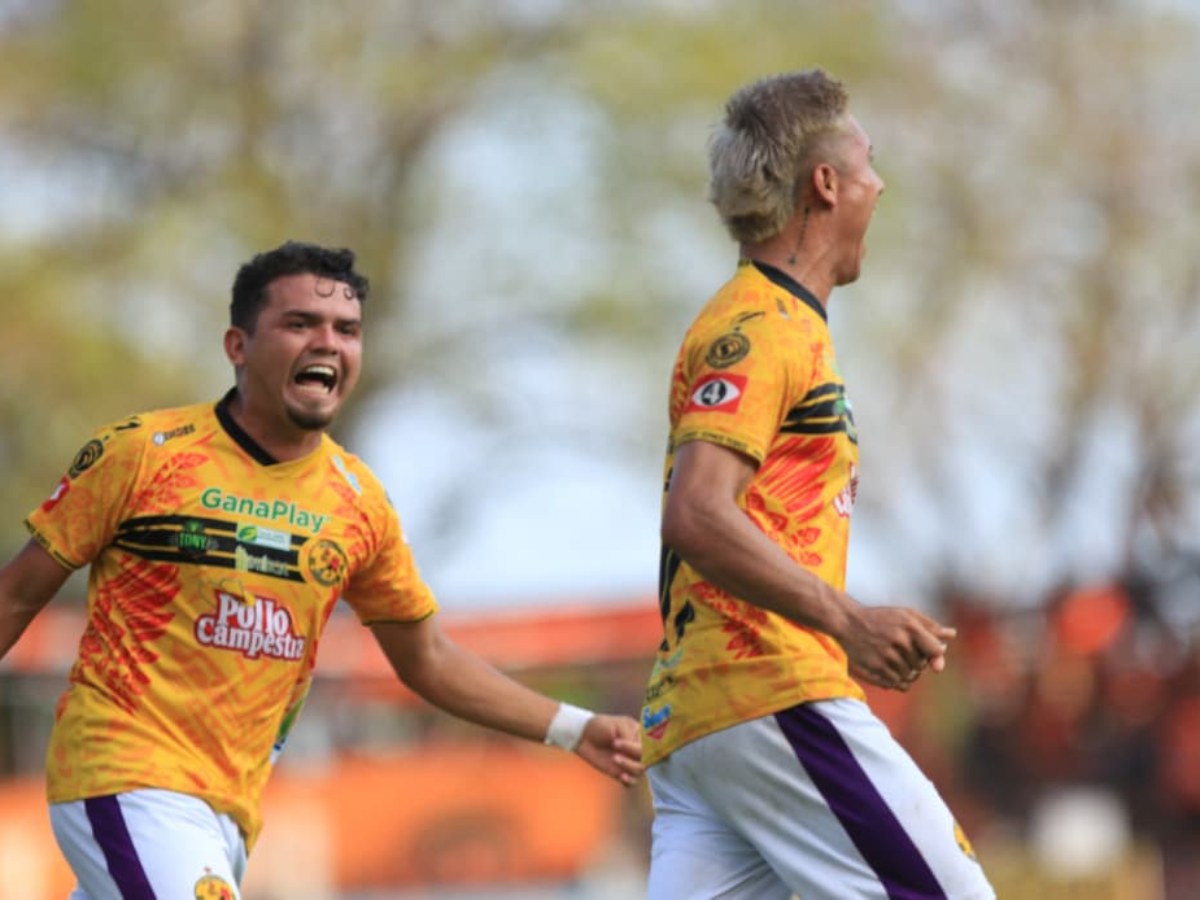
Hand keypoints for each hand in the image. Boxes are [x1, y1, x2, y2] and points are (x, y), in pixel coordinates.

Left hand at [574, 714, 644, 786]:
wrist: (583, 736)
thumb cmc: (601, 726)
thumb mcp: (617, 724)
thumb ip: (629, 735)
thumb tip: (638, 749)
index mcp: (640, 735)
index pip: (651, 743)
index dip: (641, 744)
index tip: (621, 740)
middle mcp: (638, 749)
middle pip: (647, 758)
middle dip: (633, 753)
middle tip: (614, 745)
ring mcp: (630, 762)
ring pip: (640, 770)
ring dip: (629, 766)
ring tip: (614, 758)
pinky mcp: (621, 772)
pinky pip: (631, 782)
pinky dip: (629, 781)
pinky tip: (621, 776)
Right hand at [840, 605, 955, 691]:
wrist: (848, 622)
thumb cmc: (881, 618)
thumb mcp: (905, 615)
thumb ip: (929, 626)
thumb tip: (952, 635)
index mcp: (910, 626)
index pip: (935, 651)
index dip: (934, 656)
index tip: (930, 655)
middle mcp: (900, 640)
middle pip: (921, 665)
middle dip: (916, 661)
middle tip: (904, 652)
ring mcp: (887, 655)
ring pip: (909, 675)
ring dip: (905, 671)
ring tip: (894, 659)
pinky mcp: (876, 667)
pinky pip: (896, 682)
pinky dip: (895, 678)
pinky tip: (888, 667)